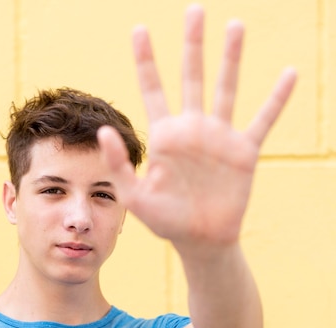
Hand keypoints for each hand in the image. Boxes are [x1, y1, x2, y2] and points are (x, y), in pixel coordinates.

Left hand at [98, 5, 295, 255]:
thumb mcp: (135, 197)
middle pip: (191, 77)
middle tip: (195, 10)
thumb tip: (103, 132)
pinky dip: (276, 99)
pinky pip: (262, 120)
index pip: (152, 89)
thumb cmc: (166, 222)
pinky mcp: (243, 151)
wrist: (201, 241)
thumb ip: (119, 166)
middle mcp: (192, 128)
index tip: (139, 29)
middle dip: (192, 44)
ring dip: (231, 58)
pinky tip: (289, 74)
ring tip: (235, 26)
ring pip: (226, 89)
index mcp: (164, 136)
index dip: (145, 60)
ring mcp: (219, 137)